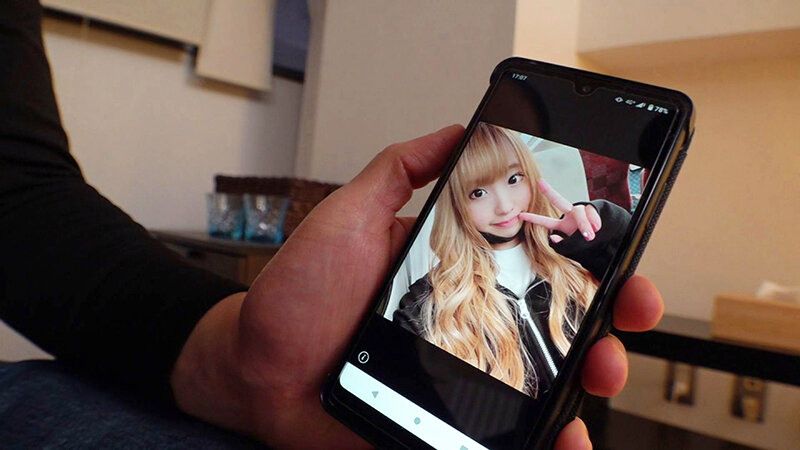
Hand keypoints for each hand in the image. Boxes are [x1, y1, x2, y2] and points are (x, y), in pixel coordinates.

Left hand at [171, 125, 663, 449]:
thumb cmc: (298, 294)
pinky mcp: (440, 423)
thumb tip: (453, 130)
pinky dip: (537, 444)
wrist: (256, 365)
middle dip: (601, 338)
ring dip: (581, 396)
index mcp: (456, 277)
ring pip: (539, 392)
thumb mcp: (348, 217)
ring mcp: (456, 379)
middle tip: (613, 343)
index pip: (537, 271)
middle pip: (552, 334)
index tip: (620, 273)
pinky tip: (557, 442)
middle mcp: (466, 328)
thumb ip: (398, 171)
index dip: (587, 272)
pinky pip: (499, 438)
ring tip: (593, 389)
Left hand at [519, 179, 601, 243]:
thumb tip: (553, 237)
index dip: (533, 218)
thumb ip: (561, 245)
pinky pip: (592, 213)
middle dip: (549, 192)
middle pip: (559, 201)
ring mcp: (581, 214)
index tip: (520, 215)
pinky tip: (596, 228)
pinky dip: (593, 221)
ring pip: (579, 211)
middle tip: (539, 183)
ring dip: (584, 223)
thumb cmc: (585, 247)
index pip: (546, 222)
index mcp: (562, 225)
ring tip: (589, 235)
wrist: (604, 244)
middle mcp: (570, 216)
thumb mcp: (571, 248)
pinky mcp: (592, 212)